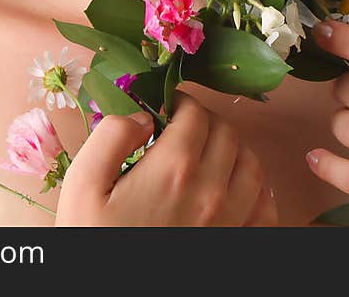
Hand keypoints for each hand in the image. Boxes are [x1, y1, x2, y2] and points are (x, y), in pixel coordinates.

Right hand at [56, 90, 277, 226]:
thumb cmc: (93, 240)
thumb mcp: (83, 184)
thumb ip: (111, 136)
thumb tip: (142, 116)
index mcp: (174, 168)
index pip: (195, 113)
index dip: (181, 102)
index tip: (167, 108)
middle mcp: (211, 191)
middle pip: (227, 133)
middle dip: (206, 122)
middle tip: (184, 128)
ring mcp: (230, 222)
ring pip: (251, 165)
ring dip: (233, 150)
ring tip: (209, 154)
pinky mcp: (235, 245)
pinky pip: (266, 208)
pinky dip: (257, 190)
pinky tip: (236, 188)